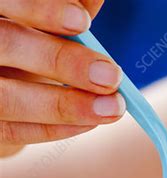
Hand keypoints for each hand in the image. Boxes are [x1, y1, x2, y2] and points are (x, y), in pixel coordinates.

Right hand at [0, 1, 124, 156]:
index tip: (83, 21)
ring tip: (111, 107)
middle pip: (7, 45)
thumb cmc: (26, 45)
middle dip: (60, 60)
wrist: (1, 88)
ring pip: (10, 98)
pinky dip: (54, 128)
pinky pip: (14, 131)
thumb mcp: (42, 23)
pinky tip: (90, 123)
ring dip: (65, 105)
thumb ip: (69, 7)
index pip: (5, 1)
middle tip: (111, 76)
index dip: (40, 9)